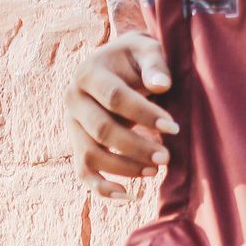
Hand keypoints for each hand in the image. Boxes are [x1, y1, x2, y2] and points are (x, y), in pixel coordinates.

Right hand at [64, 30, 179, 201]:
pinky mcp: (76, 143)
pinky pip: (83, 171)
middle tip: (166, 156)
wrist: (114, 62)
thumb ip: (154, 64)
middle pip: (102, 130)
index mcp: (88, 72)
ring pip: (91, 155)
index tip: (173, 127)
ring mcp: (71, 124)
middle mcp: (72, 98)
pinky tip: (129, 195)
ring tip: (155, 170)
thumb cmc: (136, 57)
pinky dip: (102, 188)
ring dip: (124, 168)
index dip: (144, 114)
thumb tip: (162, 86)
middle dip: (137, 146)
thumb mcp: (146, 49)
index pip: (115, 98)